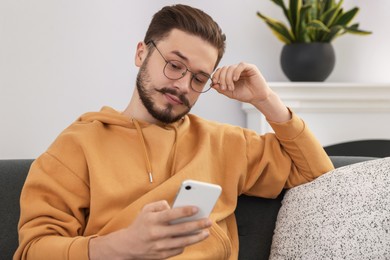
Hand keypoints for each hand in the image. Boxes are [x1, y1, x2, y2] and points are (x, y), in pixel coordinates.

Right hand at [89, 200, 211, 259]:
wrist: (128, 245)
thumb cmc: (141, 224)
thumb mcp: (146, 210)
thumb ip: (160, 205)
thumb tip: (174, 207)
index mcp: (153, 220)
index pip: (171, 215)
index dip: (185, 211)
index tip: (196, 208)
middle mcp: (156, 233)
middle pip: (181, 229)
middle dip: (197, 225)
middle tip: (209, 221)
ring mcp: (159, 246)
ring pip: (183, 241)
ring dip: (197, 237)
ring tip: (206, 232)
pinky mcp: (162, 255)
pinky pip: (179, 249)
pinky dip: (186, 244)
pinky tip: (192, 238)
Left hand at [211, 62, 269, 104]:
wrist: (257, 97)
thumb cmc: (245, 94)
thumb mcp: (231, 93)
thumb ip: (221, 89)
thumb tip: (212, 84)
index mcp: (230, 75)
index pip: (220, 71)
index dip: (216, 75)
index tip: (215, 83)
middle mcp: (235, 70)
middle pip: (224, 68)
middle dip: (222, 78)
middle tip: (224, 88)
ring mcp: (242, 68)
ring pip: (231, 68)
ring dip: (228, 78)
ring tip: (231, 87)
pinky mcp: (250, 67)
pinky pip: (241, 65)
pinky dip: (236, 72)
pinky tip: (235, 79)